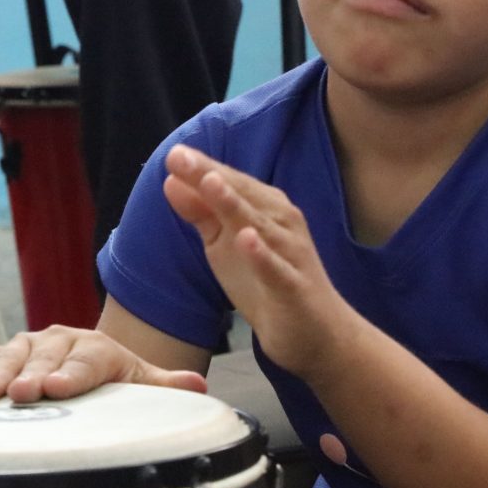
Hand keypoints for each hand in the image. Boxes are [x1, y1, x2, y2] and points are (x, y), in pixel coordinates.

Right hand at [0, 326, 205, 403]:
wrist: (92, 358)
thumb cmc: (117, 377)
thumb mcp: (143, 379)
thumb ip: (164, 385)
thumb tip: (197, 385)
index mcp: (98, 349)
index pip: (85, 363)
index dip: (69, 376)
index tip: (54, 388)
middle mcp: (63, 341)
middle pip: (44, 360)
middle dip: (29, 375)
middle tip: (17, 393)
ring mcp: (33, 346)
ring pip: (11, 356)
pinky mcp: (8, 354)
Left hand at [162, 147, 357, 379]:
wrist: (317, 334)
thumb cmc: (266, 281)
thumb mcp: (225, 245)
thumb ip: (201, 213)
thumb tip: (171, 180)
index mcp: (263, 209)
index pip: (229, 183)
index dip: (201, 168)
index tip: (173, 153)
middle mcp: (280, 223)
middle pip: (242, 196)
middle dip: (210, 175)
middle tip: (179, 157)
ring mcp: (290, 254)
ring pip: (260, 226)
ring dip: (235, 204)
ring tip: (210, 183)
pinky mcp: (295, 287)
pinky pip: (277, 269)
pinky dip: (262, 254)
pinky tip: (246, 239)